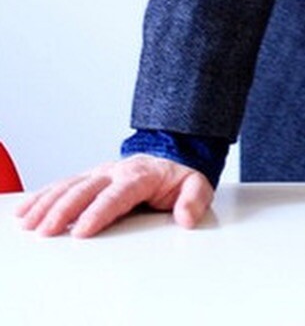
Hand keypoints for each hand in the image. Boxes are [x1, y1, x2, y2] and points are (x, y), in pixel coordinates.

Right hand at [15, 154, 213, 237]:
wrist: (172, 153)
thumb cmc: (178, 175)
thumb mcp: (197, 185)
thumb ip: (193, 200)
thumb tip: (186, 216)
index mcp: (140, 176)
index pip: (117, 195)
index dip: (99, 212)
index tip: (83, 230)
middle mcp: (116, 171)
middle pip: (86, 190)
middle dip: (65, 210)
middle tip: (48, 230)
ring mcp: (100, 173)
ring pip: (69, 186)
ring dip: (48, 204)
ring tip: (31, 223)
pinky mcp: (89, 177)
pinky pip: (63, 184)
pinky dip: (43, 196)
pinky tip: (28, 210)